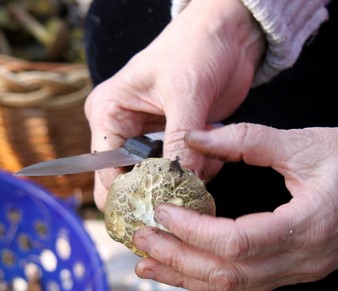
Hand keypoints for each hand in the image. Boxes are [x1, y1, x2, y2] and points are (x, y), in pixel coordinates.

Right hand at [84, 0, 264, 209]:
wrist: (230, 34)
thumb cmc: (195, 47)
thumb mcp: (185, 93)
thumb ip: (181, 140)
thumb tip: (181, 184)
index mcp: (109, 114)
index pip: (108, 172)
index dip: (129, 195)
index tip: (158, 209)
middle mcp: (126, 130)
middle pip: (132, 181)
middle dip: (157, 192)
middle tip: (182, 200)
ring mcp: (154, 137)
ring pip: (162, 180)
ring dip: (186, 179)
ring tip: (208, 163)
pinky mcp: (180, 140)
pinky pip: (186, 170)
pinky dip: (202, 170)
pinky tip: (216, 155)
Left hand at [133, 123, 337, 290]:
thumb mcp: (305, 142)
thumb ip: (246, 138)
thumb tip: (197, 136)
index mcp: (310, 225)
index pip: (237, 242)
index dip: (193, 231)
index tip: (161, 211)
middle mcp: (305, 258)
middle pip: (230, 273)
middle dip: (179, 259)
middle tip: (140, 240)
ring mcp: (303, 269)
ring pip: (236, 285)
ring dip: (189, 275)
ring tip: (149, 262)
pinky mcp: (300, 266)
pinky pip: (249, 281)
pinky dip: (212, 275)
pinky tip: (187, 266)